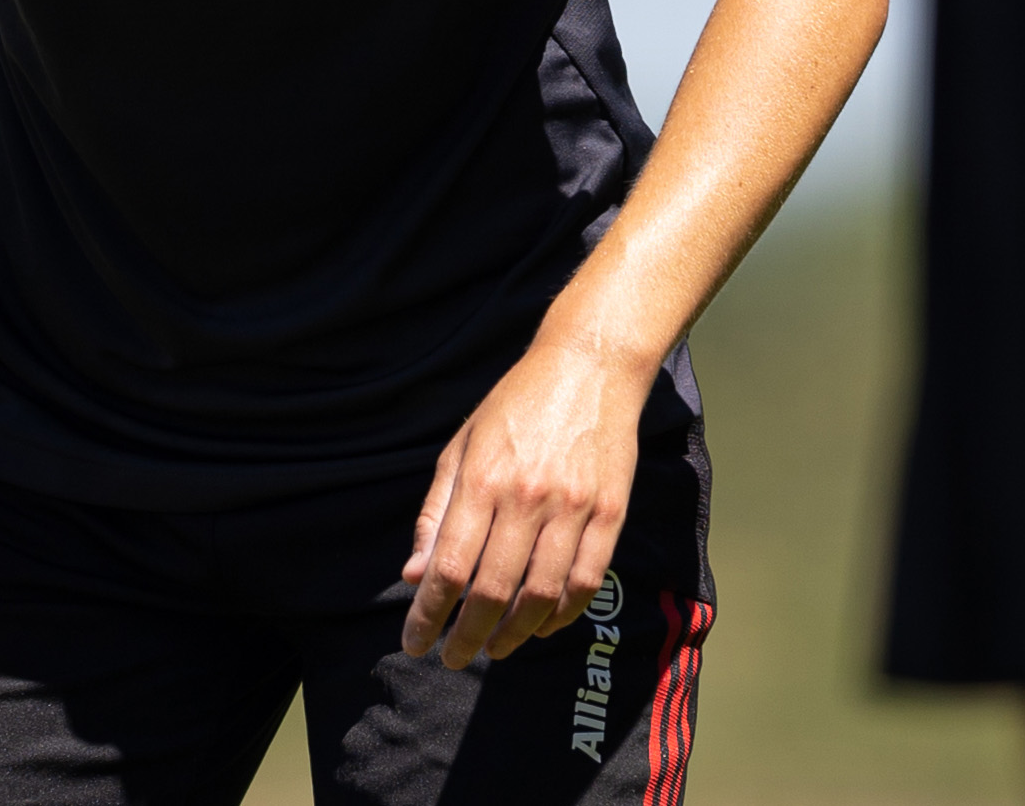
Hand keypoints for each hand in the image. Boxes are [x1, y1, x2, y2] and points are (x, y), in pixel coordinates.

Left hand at [397, 334, 648, 669]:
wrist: (589, 367)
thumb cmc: (515, 406)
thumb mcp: (461, 447)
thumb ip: (437, 513)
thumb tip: (414, 575)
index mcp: (482, 479)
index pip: (448, 567)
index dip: (429, 614)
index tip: (415, 643)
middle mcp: (526, 497)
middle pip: (492, 590)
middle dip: (467, 636)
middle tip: (453, 658)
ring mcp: (573, 506)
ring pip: (541, 594)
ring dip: (514, 633)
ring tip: (495, 648)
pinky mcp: (610, 512)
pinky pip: (586, 580)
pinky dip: (562, 613)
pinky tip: (541, 626)